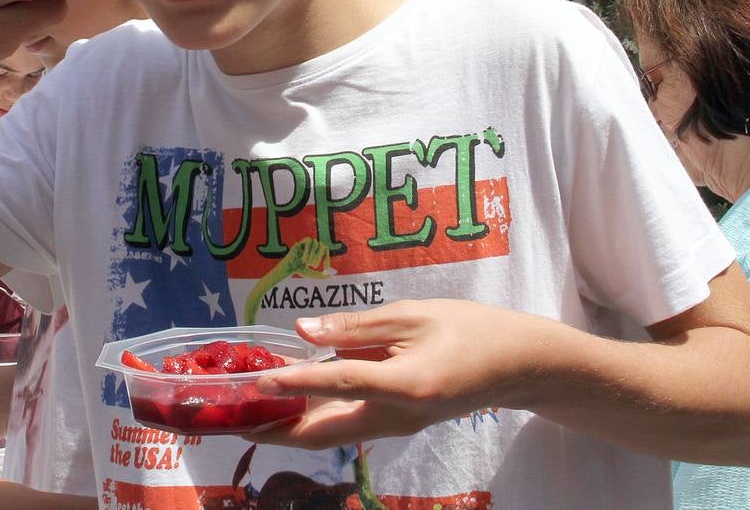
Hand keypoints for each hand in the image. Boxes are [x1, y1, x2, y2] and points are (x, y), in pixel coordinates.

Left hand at [248, 299, 549, 448]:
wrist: (516, 364)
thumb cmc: (468, 329)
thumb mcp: (412, 315)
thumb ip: (356, 326)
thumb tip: (304, 332)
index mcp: (404, 385)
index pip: (337, 384)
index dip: (294, 383)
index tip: (257, 381)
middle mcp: (396, 417)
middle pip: (324, 433)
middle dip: (276, 430)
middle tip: (233, 420)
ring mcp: (396, 427)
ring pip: (332, 435)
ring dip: (289, 427)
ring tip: (248, 412)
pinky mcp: (397, 423)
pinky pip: (347, 426)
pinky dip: (313, 417)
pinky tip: (291, 399)